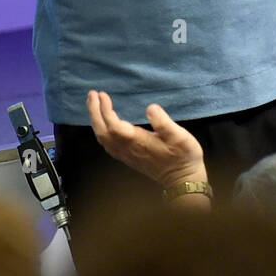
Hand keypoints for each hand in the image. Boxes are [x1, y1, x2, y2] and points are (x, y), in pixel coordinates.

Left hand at [86, 90, 207, 188]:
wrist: (182, 181)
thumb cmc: (183, 156)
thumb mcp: (180, 136)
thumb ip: (164, 122)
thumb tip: (150, 108)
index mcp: (137, 141)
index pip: (113, 125)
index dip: (105, 110)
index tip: (103, 94)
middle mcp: (127, 149)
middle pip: (102, 131)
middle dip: (94, 112)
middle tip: (92, 94)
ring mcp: (126, 155)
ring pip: (102, 138)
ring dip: (96, 121)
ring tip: (94, 105)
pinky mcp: (128, 158)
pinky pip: (107, 144)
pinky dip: (101, 131)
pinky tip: (103, 125)